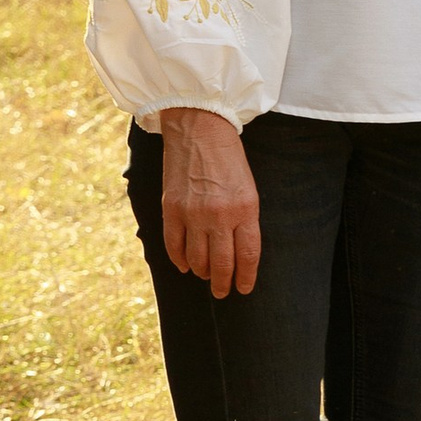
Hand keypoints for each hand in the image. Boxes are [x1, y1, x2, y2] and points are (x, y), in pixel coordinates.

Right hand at [159, 108, 262, 295]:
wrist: (200, 128)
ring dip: (202, 272)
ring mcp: (193, 214)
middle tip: (222, 291)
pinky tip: (186, 266)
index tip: (244, 288)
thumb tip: (239, 251)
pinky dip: (180, 260)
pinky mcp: (171, 209)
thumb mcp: (248, 187)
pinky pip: (174, 246)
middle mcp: (219, 215)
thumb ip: (244, 219)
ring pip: (197, 259)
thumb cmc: (229, 158)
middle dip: (222, 283)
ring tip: (205, 276)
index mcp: (245, 208)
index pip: (248, 255)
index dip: (246, 277)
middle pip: (222, 263)